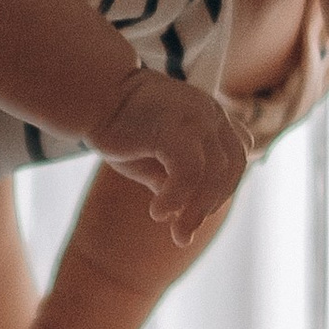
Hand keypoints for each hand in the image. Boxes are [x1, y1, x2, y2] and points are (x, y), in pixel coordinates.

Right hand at [87, 67, 252, 243]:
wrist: (92, 94)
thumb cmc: (120, 126)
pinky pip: (188, 170)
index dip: (224, 186)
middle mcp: (210, 114)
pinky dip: (177, 197)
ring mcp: (196, 117)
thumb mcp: (155, 159)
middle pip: (232, 166)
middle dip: (211, 204)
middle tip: (185, 233)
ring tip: (177, 233)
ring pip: (214, 172)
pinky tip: (158, 213)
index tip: (199, 210)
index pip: (235, 156)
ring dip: (196, 209)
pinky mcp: (175, 126)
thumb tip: (185, 214)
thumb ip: (175, 180)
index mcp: (210, 116)